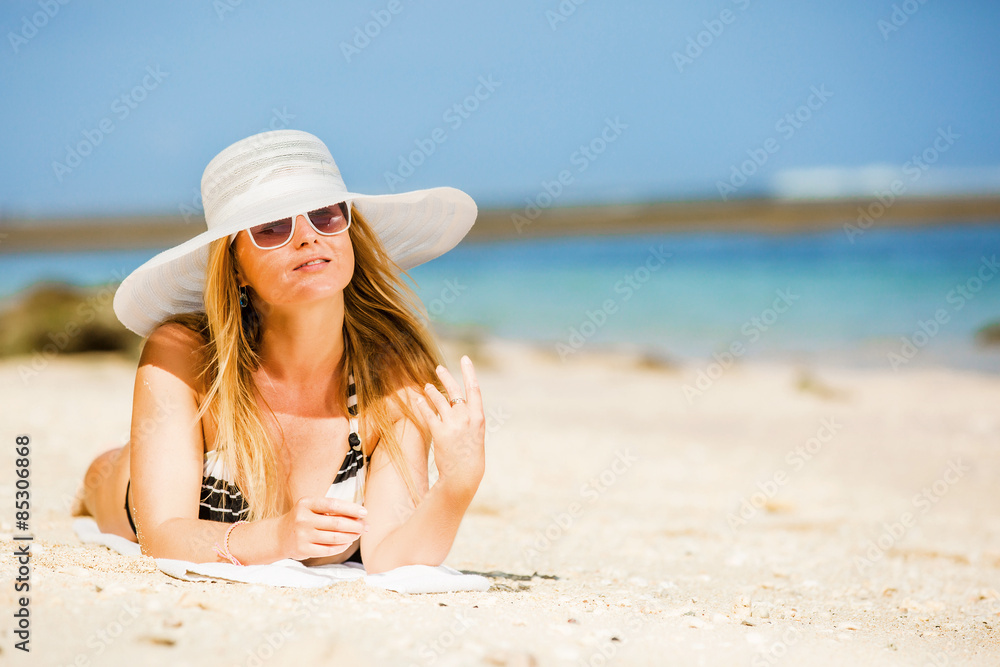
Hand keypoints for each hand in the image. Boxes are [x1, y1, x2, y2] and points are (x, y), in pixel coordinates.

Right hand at [275, 496, 368, 560]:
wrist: (279, 536)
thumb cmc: (303, 519)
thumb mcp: (312, 508)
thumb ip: (332, 510)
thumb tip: (360, 517)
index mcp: (306, 503)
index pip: (333, 504)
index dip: (351, 508)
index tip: (365, 512)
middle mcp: (302, 519)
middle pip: (336, 522)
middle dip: (355, 525)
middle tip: (366, 527)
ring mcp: (302, 535)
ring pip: (334, 537)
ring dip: (350, 536)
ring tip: (358, 534)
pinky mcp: (303, 550)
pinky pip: (328, 550)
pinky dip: (341, 547)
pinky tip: (348, 543)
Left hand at [415, 355, 485, 493]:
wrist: (464, 475)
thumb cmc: (470, 456)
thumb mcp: (475, 434)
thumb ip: (468, 418)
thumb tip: (457, 404)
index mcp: (478, 417)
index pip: (474, 389)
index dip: (469, 372)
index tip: (465, 359)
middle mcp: (466, 418)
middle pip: (454, 390)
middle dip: (446, 377)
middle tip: (439, 368)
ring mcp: (452, 424)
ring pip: (439, 400)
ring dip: (431, 391)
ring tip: (426, 386)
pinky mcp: (439, 433)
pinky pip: (428, 414)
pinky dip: (422, 405)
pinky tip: (417, 400)